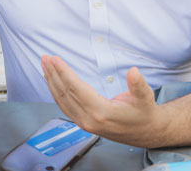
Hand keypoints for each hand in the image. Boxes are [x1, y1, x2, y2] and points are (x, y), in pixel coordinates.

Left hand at [41, 55, 166, 146]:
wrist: (146, 133)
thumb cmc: (144, 113)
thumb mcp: (146, 98)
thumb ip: (139, 85)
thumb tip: (134, 72)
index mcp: (101, 112)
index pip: (76, 89)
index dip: (64, 72)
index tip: (55, 59)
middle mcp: (89, 120)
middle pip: (65, 93)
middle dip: (53, 74)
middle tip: (45, 58)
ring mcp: (84, 123)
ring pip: (61, 100)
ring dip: (51, 81)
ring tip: (45, 65)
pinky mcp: (83, 122)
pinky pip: (64, 105)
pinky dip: (55, 91)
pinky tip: (51, 80)